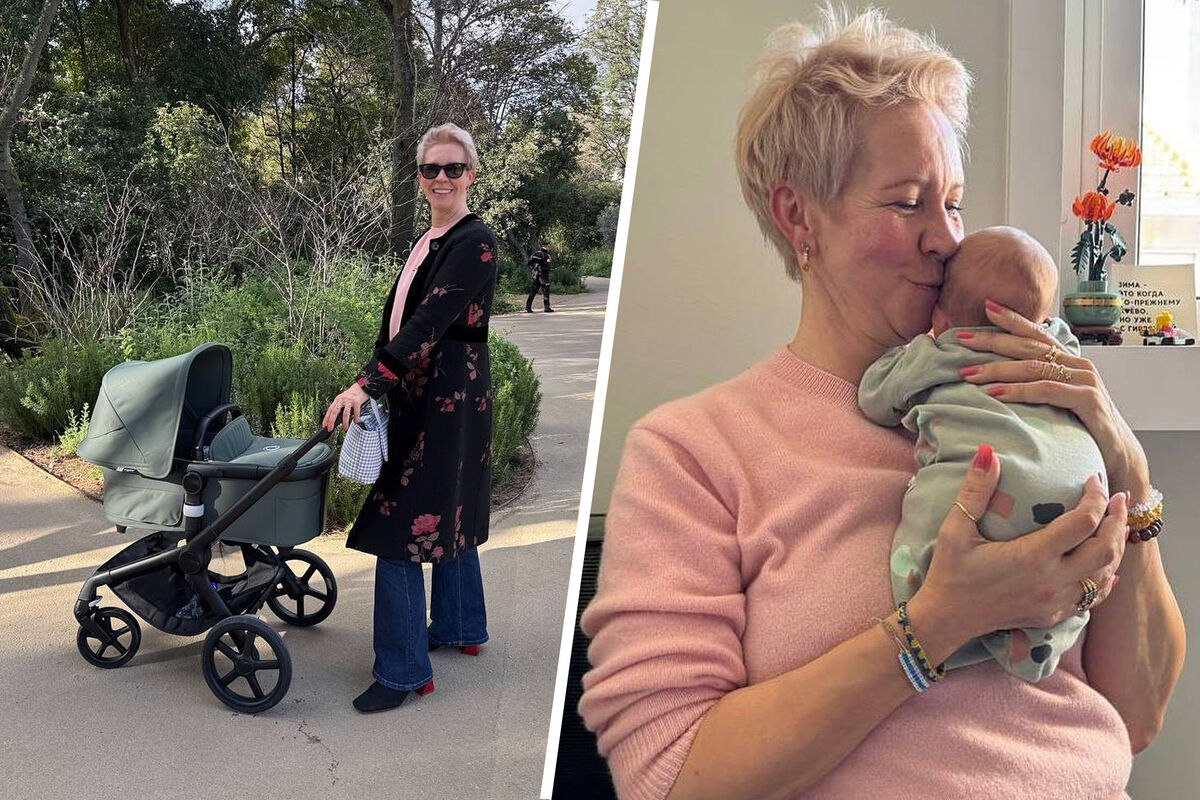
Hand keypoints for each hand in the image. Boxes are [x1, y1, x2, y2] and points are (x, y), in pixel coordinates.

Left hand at [322, 383, 369, 431]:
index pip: (330, 410)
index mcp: (337, 399)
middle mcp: (342, 399)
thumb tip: (335, 418)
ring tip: (345, 428)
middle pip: (334, 411)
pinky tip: (355, 421)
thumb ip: (339, 406)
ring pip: (345, 413)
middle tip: (330, 428)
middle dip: (331, 421)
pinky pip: (356, 412)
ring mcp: (349, 401)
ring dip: (344, 422)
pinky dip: (356, 418)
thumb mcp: (343, 398)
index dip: (326, 418)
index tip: (324, 425)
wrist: (361, 387)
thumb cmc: (352, 394)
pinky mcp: (357, 402)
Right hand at [916, 444, 1127, 642]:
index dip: (1095, 497)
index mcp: (1032, 556)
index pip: (1082, 522)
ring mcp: (1056, 601)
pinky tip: (1107, 567)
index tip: (1092, 480)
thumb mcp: (955, 530)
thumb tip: (987, 452)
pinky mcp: (1054, 615)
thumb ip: (975, 491)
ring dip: (1115, 547)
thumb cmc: (949, 572)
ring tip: (1115, 525)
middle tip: (1119, 499)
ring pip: (1105, 574)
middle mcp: (1051, 581)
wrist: (947, 618)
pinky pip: (1093, 597)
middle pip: (1105, 548)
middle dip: (1117, 520)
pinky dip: (1105, 578)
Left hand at [953, 299, 1149, 493]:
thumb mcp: (1058, 402)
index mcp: (1070, 361)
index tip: (986, 305)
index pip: (1037, 333)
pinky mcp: (1088, 400)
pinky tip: (995, 393)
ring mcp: (1085, 380)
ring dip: (997, 369)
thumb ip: (1039, 384)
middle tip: (961, 338)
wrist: (1119, 456)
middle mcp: (1078, 365)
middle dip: (992, 340)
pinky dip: (1019, 391)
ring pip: (1034, 367)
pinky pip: (1047, 390)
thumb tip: (1001, 378)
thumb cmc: (1084, 430)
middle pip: (1029, 346)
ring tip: (968, 373)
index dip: (1012, 319)